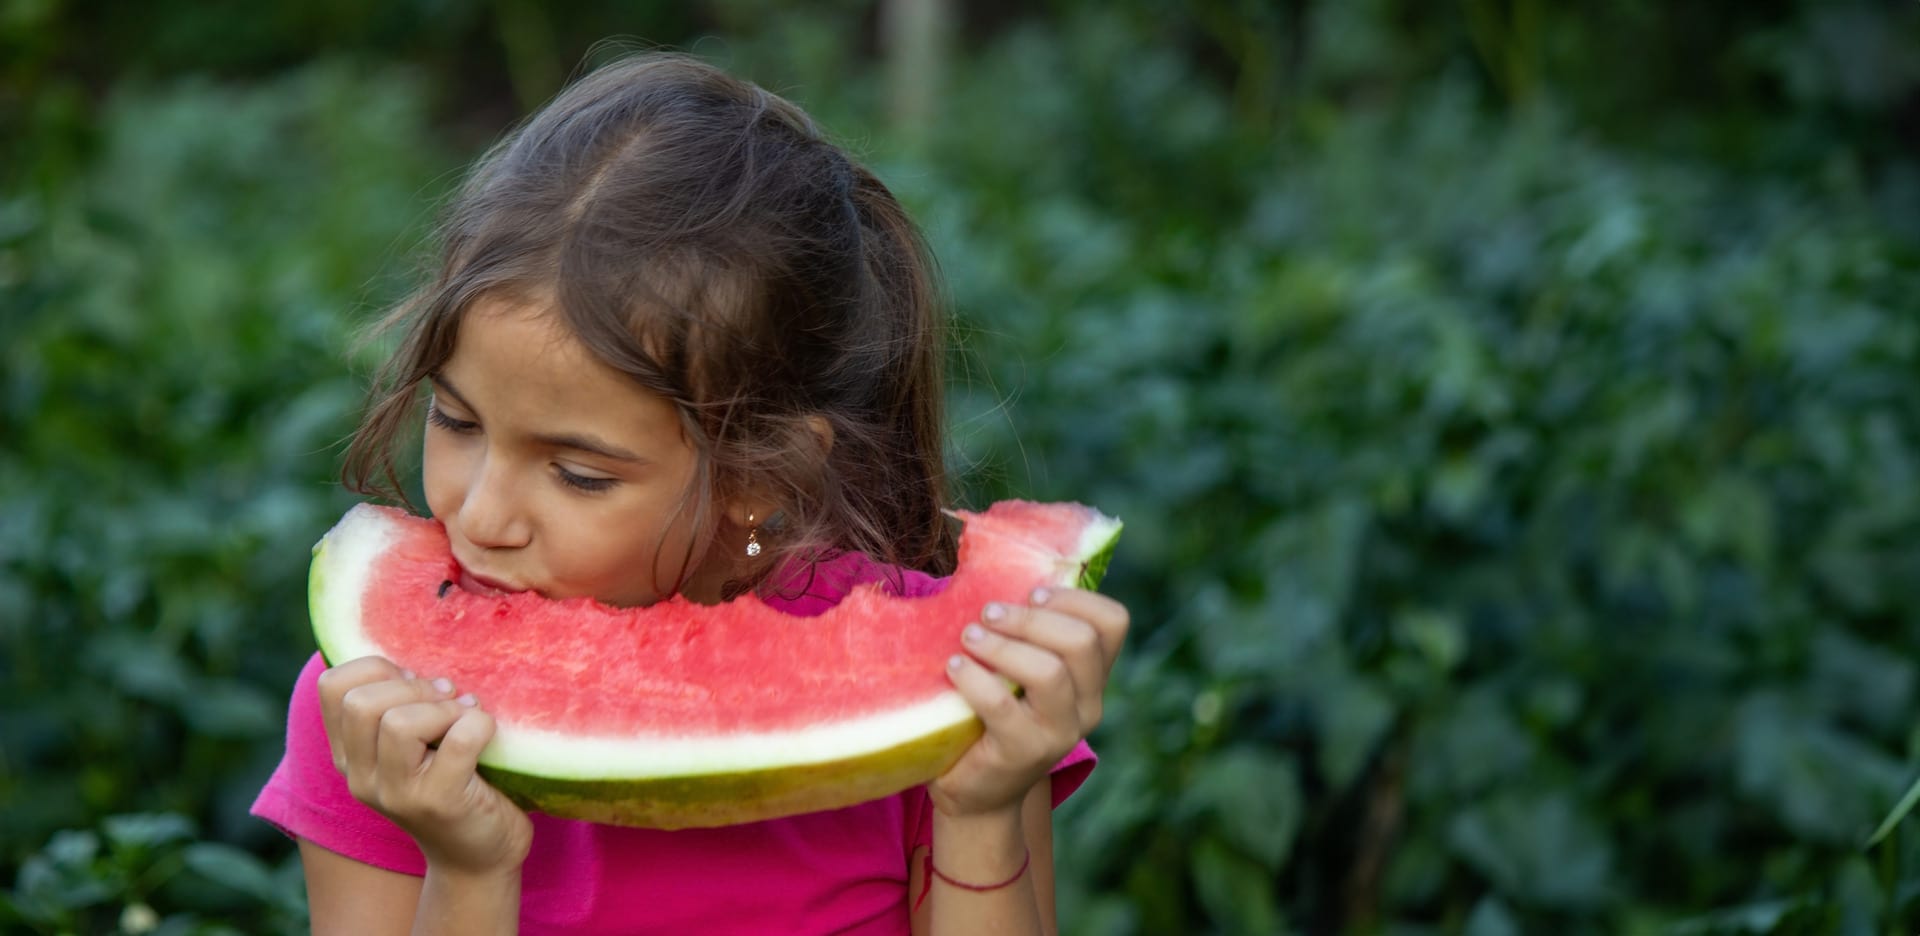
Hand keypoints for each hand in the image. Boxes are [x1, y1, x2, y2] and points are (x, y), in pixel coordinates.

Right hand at [316, 656, 532, 876]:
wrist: (480, 856)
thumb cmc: (453, 784)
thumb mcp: (413, 745)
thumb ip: (399, 704)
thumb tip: (412, 657)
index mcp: (349, 755)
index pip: (332, 684)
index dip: (376, 667)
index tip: (411, 683)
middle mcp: (360, 777)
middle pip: (363, 701)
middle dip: (413, 688)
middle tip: (446, 701)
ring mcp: (396, 794)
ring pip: (399, 721)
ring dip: (444, 708)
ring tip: (463, 719)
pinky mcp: (439, 803)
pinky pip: (460, 737)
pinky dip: (481, 723)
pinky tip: (488, 735)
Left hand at [930, 587, 1128, 818]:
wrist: (977, 791)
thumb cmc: (992, 716)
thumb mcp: (1020, 672)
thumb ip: (1026, 634)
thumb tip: (997, 571)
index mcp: (1092, 677)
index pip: (1114, 622)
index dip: (1076, 597)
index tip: (1033, 593)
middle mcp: (1088, 705)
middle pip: (1081, 642)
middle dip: (1030, 619)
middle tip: (989, 614)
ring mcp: (1061, 733)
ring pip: (1049, 673)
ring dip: (1003, 645)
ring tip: (969, 637)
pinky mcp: (1025, 753)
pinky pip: (1003, 706)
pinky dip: (975, 679)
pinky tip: (954, 668)